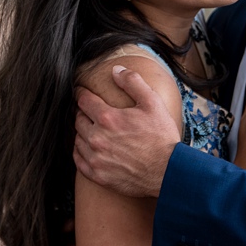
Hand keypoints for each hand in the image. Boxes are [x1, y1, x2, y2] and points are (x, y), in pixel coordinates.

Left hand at [74, 65, 179, 197]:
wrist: (167, 172)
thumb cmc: (161, 137)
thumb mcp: (152, 103)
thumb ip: (132, 82)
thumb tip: (115, 70)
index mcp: (108, 118)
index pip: (84, 101)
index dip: (82, 93)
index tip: (81, 92)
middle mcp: (97, 138)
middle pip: (78, 120)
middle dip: (83, 113)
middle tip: (89, 111)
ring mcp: (96, 158)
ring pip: (77, 140)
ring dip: (82, 132)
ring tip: (91, 129)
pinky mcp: (98, 175)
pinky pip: (78, 160)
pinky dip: (80, 152)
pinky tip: (88, 148)